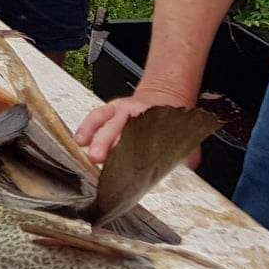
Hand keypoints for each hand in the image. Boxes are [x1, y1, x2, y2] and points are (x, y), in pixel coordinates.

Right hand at [76, 88, 194, 165]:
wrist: (163, 100)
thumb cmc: (169, 124)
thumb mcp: (184, 138)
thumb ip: (187, 153)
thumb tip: (189, 167)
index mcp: (156, 121)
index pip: (145, 137)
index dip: (137, 151)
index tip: (133, 166)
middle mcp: (135, 114)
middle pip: (120, 128)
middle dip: (110, 143)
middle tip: (101, 158)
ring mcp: (120, 110)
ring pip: (105, 121)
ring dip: (96, 137)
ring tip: (89, 153)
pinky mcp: (108, 110)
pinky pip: (95, 116)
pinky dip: (86, 128)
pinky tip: (80, 141)